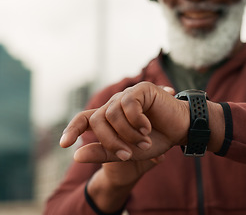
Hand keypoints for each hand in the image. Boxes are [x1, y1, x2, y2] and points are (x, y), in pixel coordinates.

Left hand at [60, 82, 189, 161]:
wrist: (180, 131)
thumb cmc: (155, 140)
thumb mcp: (127, 153)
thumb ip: (103, 153)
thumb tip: (76, 155)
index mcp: (109, 119)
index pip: (83, 119)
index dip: (72, 129)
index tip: (65, 145)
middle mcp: (114, 105)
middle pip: (96, 120)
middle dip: (108, 141)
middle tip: (127, 154)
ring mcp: (126, 96)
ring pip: (111, 114)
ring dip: (127, 134)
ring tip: (144, 141)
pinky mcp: (141, 89)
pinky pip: (128, 104)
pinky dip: (136, 121)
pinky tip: (147, 128)